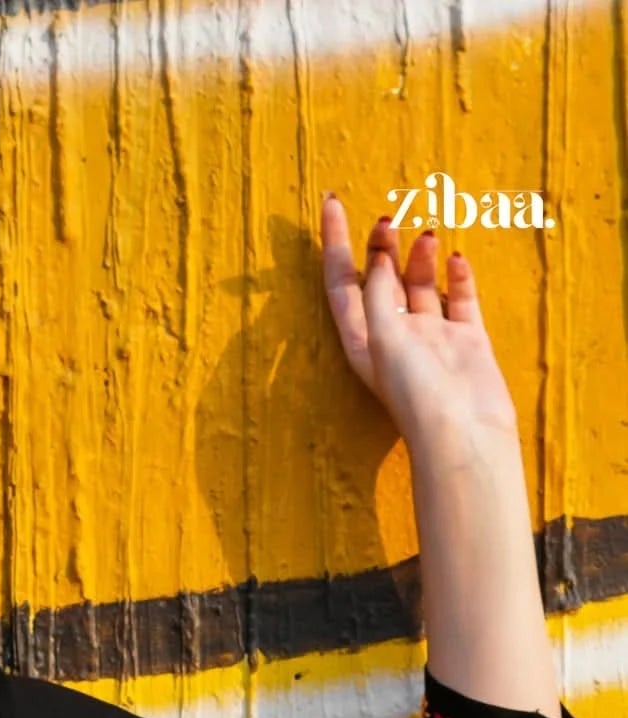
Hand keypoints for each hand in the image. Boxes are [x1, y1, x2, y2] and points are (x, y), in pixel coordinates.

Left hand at [320, 194, 519, 453]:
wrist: (465, 434)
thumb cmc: (415, 393)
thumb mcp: (383, 335)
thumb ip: (379, 291)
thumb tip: (379, 252)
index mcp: (363, 339)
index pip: (341, 282)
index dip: (335, 243)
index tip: (332, 203)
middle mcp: (393, 337)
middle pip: (380, 281)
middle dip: (380, 246)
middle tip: (389, 217)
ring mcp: (431, 338)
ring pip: (420, 285)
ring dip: (419, 257)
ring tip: (425, 233)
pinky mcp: (466, 341)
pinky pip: (459, 299)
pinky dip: (456, 277)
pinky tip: (456, 257)